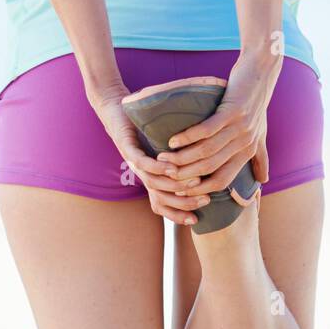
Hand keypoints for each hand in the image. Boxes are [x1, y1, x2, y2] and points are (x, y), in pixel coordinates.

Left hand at [87, 83, 212, 227]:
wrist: (117, 110)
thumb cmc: (146, 127)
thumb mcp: (167, 146)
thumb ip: (183, 158)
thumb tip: (212, 165)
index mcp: (151, 178)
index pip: (163, 206)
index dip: (178, 215)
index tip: (198, 219)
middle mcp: (142, 175)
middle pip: (161, 199)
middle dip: (183, 203)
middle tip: (205, 199)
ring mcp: (133, 163)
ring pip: (154, 183)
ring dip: (174, 185)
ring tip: (195, 182)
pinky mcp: (127, 148)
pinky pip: (142, 163)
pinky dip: (158, 167)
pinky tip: (172, 167)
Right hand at [154, 54, 279, 196]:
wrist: (262, 71)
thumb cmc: (256, 101)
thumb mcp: (262, 133)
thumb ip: (260, 157)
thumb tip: (264, 181)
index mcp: (248, 152)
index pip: (221, 180)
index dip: (199, 189)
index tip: (179, 190)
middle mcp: (245, 143)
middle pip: (210, 169)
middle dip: (185, 175)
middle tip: (164, 175)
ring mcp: (239, 127)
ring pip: (206, 151)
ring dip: (182, 158)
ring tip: (163, 159)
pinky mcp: (232, 111)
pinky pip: (206, 130)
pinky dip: (187, 137)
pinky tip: (173, 140)